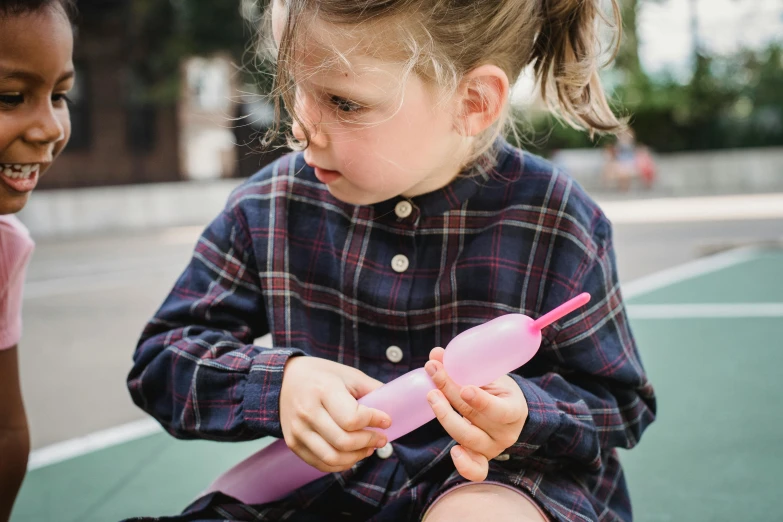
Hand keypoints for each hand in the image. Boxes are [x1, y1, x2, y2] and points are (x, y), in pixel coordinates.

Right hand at [280, 356, 391, 472]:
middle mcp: (307, 411)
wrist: (285, 379)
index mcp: (323, 390)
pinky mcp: (293, 443)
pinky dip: (341, 464)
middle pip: (344, 441)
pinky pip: (320, 463)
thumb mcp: (348, 374)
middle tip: (381, 438)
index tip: (386, 420)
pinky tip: (352, 455)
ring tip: (369, 448)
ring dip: (357, 457)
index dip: (374, 421)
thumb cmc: (321, 375)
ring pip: (332, 457)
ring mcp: (298, 430)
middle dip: (369, 442)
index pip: (352, 418)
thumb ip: (371, 390)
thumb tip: (397, 405)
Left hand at [425, 347, 527, 481]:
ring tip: (431, 395)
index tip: (464, 389)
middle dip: (450, 393)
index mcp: (514, 410)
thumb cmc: (498, 390)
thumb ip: (464, 365)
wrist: (508, 411)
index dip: (482, 401)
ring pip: (466, 437)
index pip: (499, 409)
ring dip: (445, 416)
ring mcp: (492, 447)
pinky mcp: (480, 457)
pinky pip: (475, 469)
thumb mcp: (489, 374)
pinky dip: (464, 464)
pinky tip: (454, 452)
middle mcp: (505, 433)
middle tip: (434, 373)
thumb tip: (435, 353)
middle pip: (473, 417)